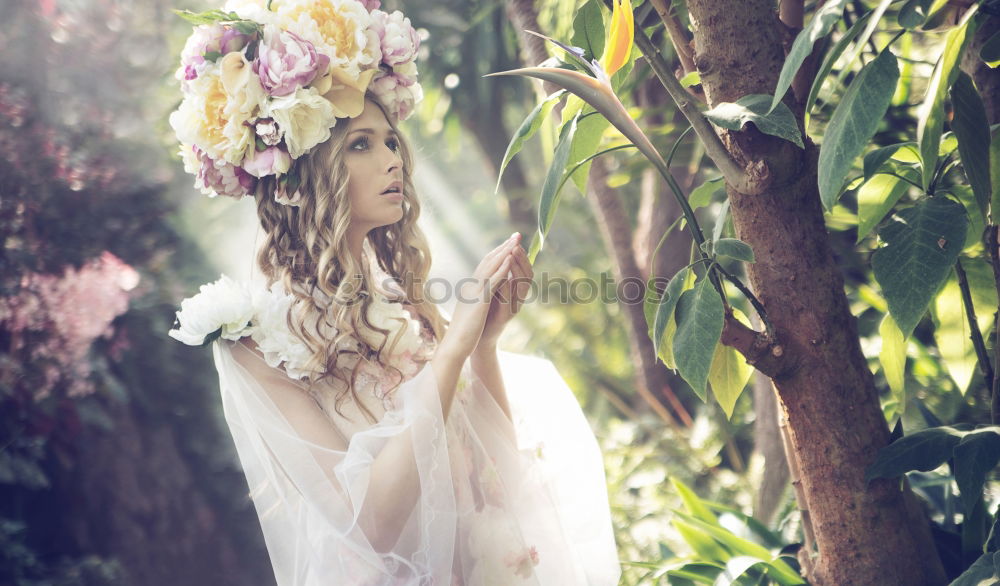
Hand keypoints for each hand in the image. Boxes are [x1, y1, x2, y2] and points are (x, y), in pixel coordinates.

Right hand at [435, 233, 519, 363]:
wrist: (453, 347)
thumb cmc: (461, 333)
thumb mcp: (470, 312)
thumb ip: (474, 300)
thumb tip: (477, 295)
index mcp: (470, 289)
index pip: (485, 266)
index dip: (497, 253)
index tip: (508, 243)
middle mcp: (471, 286)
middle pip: (489, 261)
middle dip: (503, 247)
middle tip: (516, 234)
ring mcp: (474, 292)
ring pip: (491, 267)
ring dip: (504, 252)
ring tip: (515, 240)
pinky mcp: (479, 301)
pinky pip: (492, 281)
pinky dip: (501, 269)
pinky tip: (510, 259)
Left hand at [477, 238, 532, 350]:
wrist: (479, 339)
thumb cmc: (486, 313)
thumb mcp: (494, 292)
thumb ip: (499, 277)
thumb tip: (501, 256)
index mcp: (516, 292)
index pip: (525, 270)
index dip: (522, 255)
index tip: (515, 241)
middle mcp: (518, 299)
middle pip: (527, 276)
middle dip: (521, 259)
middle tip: (515, 245)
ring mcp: (513, 308)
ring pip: (521, 287)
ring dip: (516, 269)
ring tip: (510, 255)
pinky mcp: (505, 317)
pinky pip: (508, 300)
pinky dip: (505, 286)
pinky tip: (501, 276)